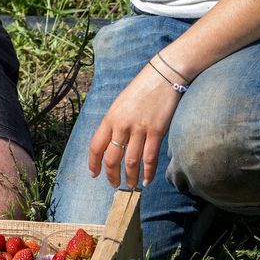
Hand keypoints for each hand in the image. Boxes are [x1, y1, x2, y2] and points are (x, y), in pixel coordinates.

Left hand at [87, 65, 183, 189]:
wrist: (165, 74)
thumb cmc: (143, 87)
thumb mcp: (121, 102)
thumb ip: (115, 122)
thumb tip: (112, 143)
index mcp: (111, 117)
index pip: (96, 146)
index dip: (94, 164)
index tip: (94, 175)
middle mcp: (122, 124)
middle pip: (112, 158)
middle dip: (112, 176)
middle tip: (115, 184)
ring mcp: (140, 128)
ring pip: (131, 162)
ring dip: (131, 177)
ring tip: (132, 186)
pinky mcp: (156, 130)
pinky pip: (149, 158)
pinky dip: (148, 172)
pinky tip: (147, 179)